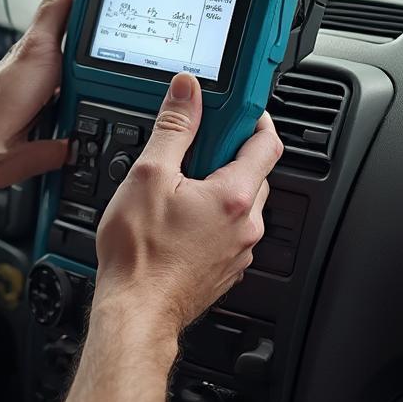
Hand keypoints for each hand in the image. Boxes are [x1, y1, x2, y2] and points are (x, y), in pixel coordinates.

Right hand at [94, 72, 281, 332]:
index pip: (266, 142)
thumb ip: (173, 128)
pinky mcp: (224, 268)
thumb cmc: (140, 253)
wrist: (135, 310)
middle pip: (253, 172)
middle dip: (228, 151)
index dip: (253, 117)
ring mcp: (237, 250)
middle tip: (193, 144)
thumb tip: (187, 91)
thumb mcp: (149, 174)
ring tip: (177, 184)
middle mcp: (246, 225)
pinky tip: (176, 218)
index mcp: (234, 196)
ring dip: (217, 185)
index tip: (234, 106)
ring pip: (239, 203)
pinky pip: (227, 230)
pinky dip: (210, 215)